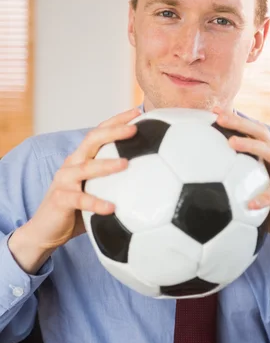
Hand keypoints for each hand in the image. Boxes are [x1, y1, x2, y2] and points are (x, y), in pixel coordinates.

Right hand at [26, 108, 140, 250]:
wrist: (45, 231)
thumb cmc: (76, 210)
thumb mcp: (97, 191)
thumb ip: (115, 182)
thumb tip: (150, 179)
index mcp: (82, 158)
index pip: (100, 132)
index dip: (117, 120)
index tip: (138, 111)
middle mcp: (72, 164)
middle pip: (92, 140)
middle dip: (114, 131)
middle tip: (134, 129)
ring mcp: (64, 180)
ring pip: (87, 167)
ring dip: (107, 164)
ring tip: (126, 163)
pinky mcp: (60, 199)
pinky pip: (81, 200)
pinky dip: (97, 203)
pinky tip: (112, 208)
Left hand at [213, 108, 269, 264]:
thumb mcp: (255, 198)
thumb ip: (239, 190)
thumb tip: (207, 193)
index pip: (253, 134)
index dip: (236, 121)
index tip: (213, 112)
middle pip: (262, 133)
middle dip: (240, 123)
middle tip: (219, 117)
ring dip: (250, 145)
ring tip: (231, 143)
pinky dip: (266, 196)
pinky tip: (251, 204)